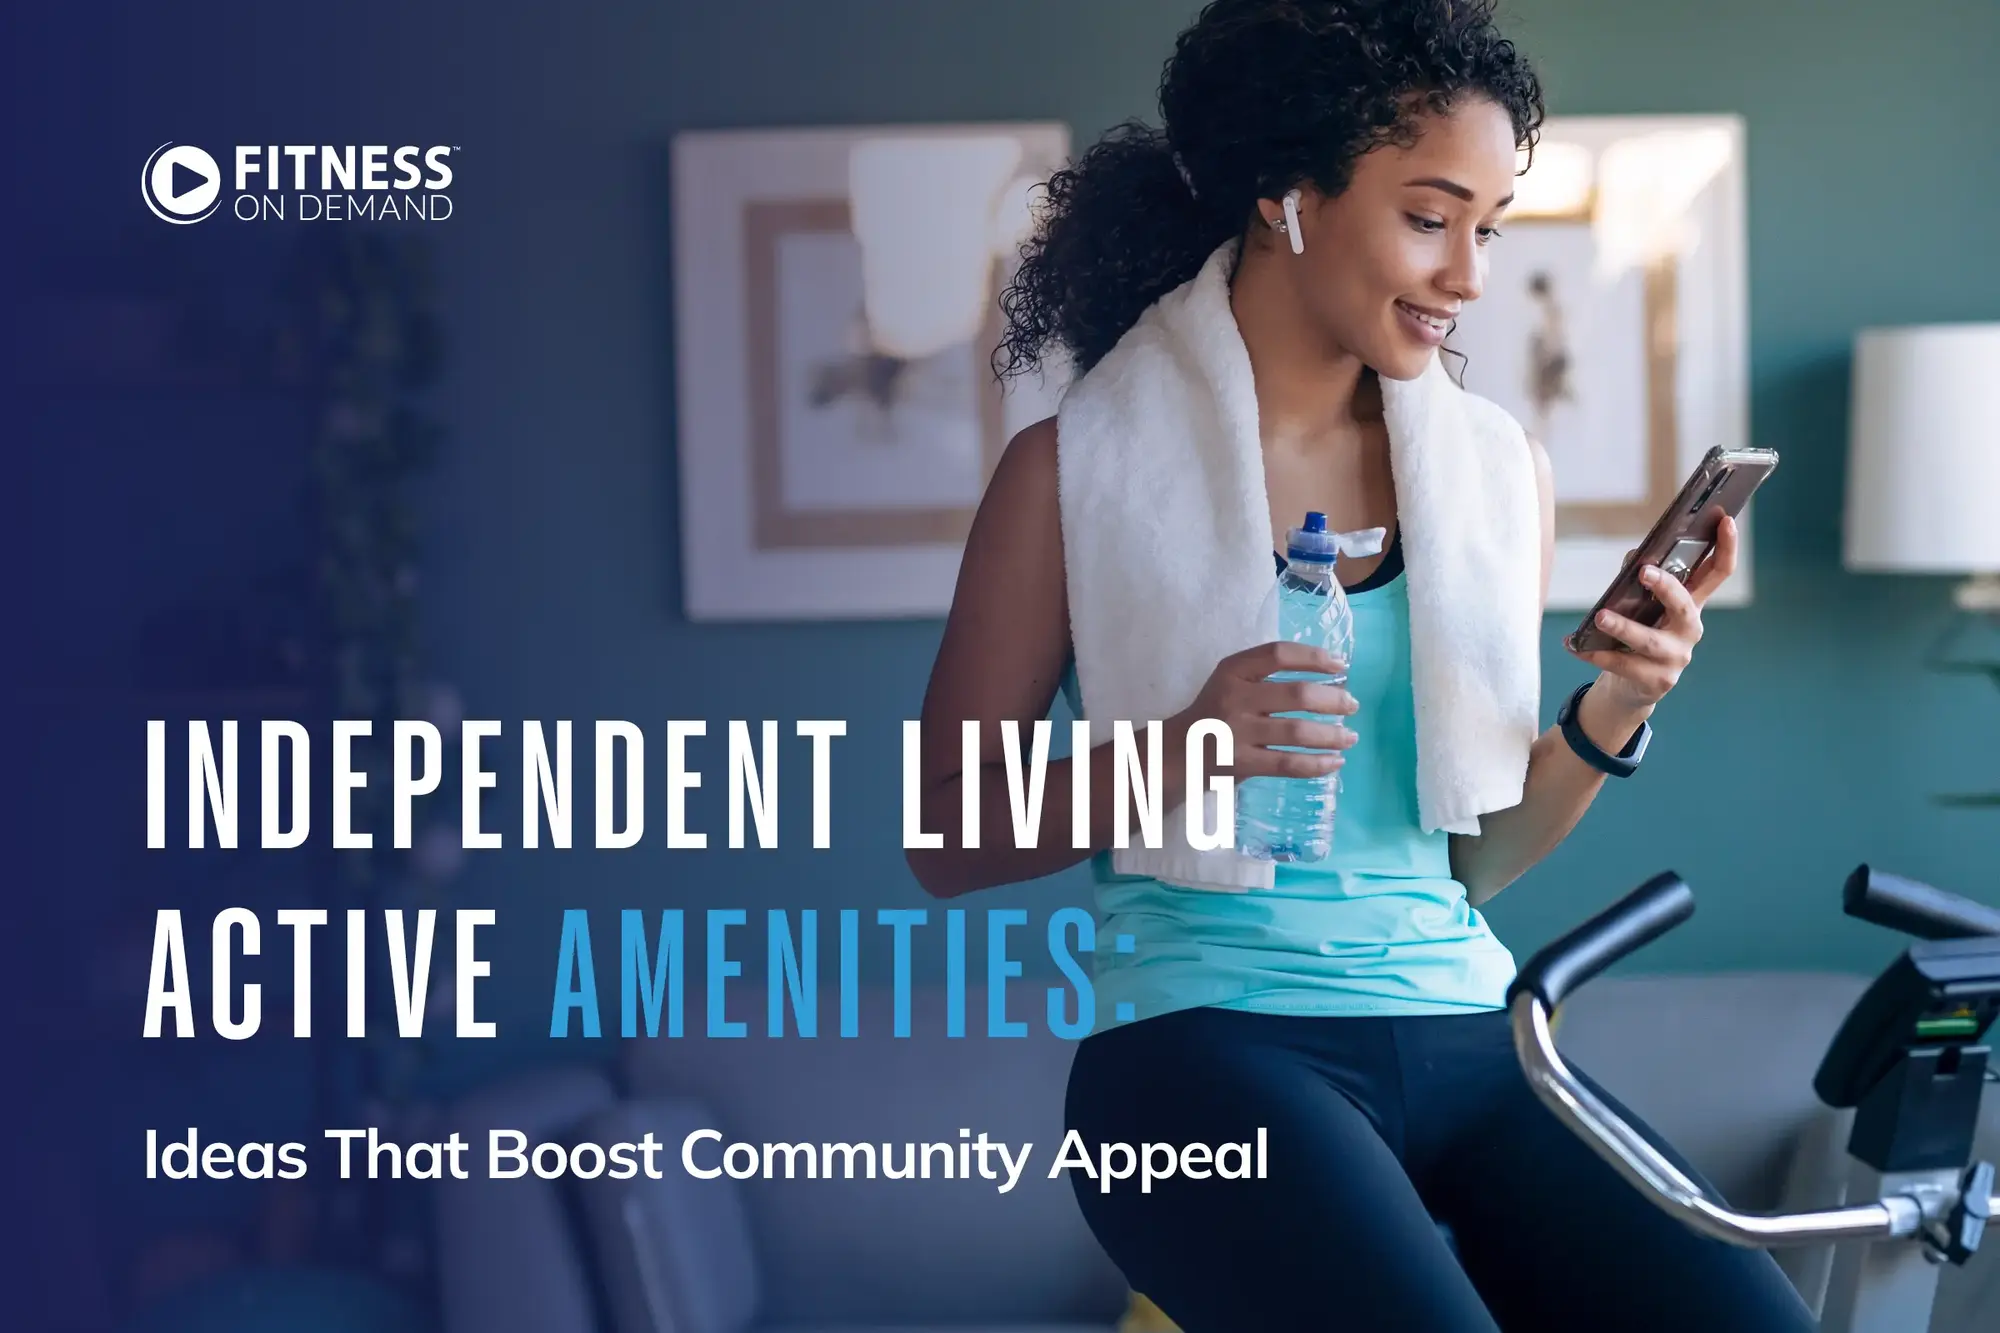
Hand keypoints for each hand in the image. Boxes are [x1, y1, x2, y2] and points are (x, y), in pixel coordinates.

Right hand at [1167, 641, 1359, 782]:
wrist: (1177, 753)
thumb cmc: (1214, 713)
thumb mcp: (1231, 682)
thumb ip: (1266, 675)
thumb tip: (1329, 676)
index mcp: (1232, 670)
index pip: (1278, 654)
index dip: (1314, 657)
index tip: (1340, 666)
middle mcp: (1234, 698)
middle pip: (1296, 694)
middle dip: (1333, 700)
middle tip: (1352, 705)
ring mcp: (1237, 732)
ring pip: (1297, 732)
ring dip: (1332, 735)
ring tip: (1350, 737)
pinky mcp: (1242, 763)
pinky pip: (1288, 764)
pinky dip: (1317, 764)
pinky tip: (1335, 762)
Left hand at [1568, 511, 1739, 711]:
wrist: (1631, 685)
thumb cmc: (1638, 634)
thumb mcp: (1643, 606)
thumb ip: (1640, 581)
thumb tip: (1634, 559)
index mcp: (1691, 604)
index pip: (1718, 572)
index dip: (1727, 547)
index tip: (1726, 520)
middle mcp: (1690, 629)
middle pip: (1685, 605)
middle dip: (1666, 588)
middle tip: (1644, 571)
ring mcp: (1676, 657)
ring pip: (1650, 641)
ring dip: (1623, 627)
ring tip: (1600, 617)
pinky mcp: (1657, 680)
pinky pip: (1623, 665)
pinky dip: (1596, 653)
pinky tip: (1574, 645)